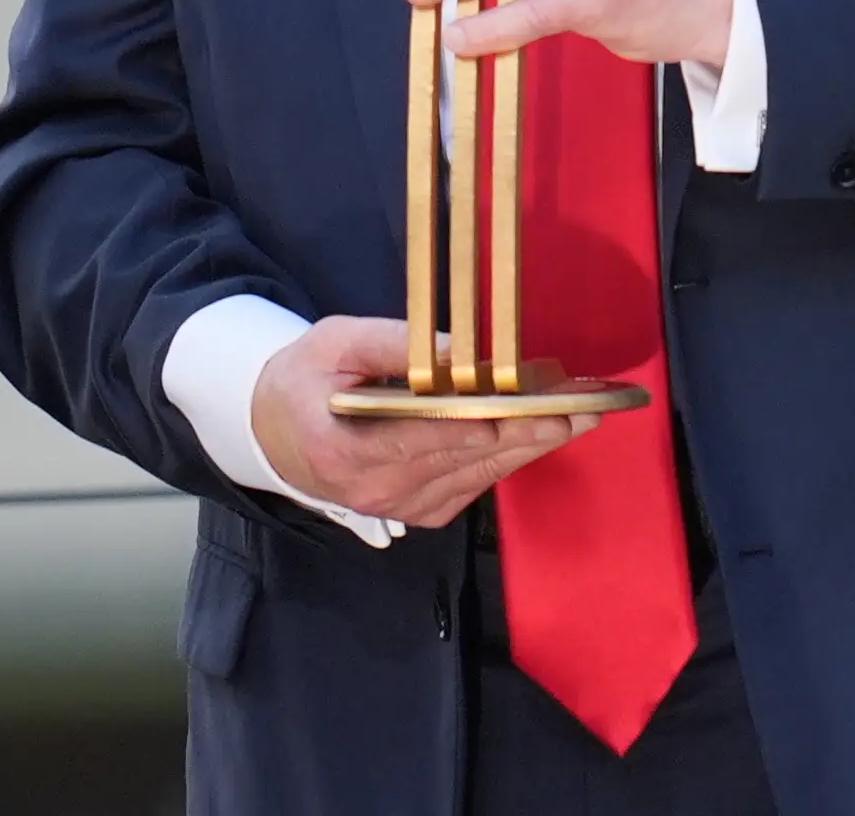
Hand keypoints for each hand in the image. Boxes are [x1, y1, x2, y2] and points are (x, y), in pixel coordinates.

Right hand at [251, 316, 585, 529]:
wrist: (279, 435)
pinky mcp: (424, 511)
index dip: (461, 432)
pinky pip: (475, 483)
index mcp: (343, 450)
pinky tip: (539, 431)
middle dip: (521, 433)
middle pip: (459, 460)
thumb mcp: (333, 343)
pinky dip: (509, 456)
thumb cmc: (303, 381)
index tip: (505, 419)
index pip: (410, 441)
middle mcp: (376, 491)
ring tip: (575, 416)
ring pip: (477, 475)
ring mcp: (403, 508)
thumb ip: (390, 344)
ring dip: (528, 445)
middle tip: (574, 412)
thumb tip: (456, 349)